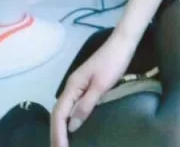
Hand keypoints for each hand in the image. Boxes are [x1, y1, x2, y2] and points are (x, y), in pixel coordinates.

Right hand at [51, 31, 137, 146]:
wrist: (123, 42)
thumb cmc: (113, 63)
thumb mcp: (101, 85)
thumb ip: (86, 105)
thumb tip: (71, 127)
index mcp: (72, 86)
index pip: (59, 114)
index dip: (58, 134)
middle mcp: (71, 86)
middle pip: (58, 113)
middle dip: (56, 133)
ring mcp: (77, 85)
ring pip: (64, 110)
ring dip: (61, 128)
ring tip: (62, 144)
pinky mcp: (85, 85)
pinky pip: (72, 106)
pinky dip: (68, 119)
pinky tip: (72, 127)